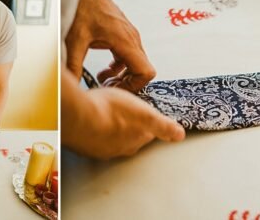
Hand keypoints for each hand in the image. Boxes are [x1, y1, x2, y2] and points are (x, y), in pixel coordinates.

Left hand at [65, 0, 155, 91]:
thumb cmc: (81, 6)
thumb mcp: (74, 39)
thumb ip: (73, 65)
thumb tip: (71, 87)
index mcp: (125, 40)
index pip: (146, 72)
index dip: (134, 86)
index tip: (114, 90)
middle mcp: (131, 37)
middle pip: (142, 69)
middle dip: (127, 83)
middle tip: (106, 88)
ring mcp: (128, 33)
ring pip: (135, 62)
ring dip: (122, 74)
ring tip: (102, 79)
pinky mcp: (121, 31)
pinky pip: (128, 54)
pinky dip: (119, 65)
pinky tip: (103, 68)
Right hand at [69, 86, 183, 158]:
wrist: (78, 117)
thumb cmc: (110, 111)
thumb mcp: (144, 113)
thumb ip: (163, 125)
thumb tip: (180, 135)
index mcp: (135, 140)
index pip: (148, 133)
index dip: (148, 122)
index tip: (145, 115)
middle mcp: (119, 148)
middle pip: (130, 137)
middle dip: (129, 126)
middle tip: (125, 112)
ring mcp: (100, 147)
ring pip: (111, 137)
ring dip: (111, 127)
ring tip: (108, 113)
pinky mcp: (84, 142)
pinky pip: (93, 136)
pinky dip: (95, 128)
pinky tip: (92, 118)